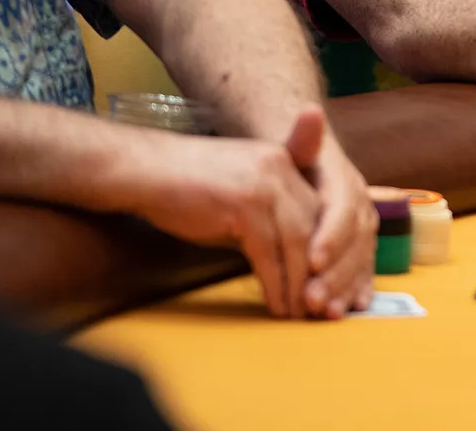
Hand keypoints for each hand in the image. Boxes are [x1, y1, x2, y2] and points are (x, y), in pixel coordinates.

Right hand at [129, 109, 322, 317]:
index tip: (331, 283)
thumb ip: (272, 220)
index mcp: (287, 161)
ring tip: (299, 314)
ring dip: (300, 284)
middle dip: (322, 272)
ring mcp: (265, 184)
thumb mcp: (241, 197)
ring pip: (297, 242)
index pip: (322, 210)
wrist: (143, 171)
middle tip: (321, 307)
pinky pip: (268, 252)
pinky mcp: (243, 204)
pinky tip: (276, 305)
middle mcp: (282, 168)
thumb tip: (296, 265)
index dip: (330, 249)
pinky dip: (275, 283)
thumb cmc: (189, 190)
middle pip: (317, 226)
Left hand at [295, 130, 377, 319]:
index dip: (332, 235)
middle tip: (313, 299)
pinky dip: (357, 290)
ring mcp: (364, 228)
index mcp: (346, 182)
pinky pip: (364, 270)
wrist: (310, 166)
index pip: (342, 209)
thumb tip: (310, 110)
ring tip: (326, 313)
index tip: (313, 259)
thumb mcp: (296, 147)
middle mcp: (361, 205)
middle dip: (336, 273)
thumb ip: (303, 136)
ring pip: (362, 260)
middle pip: (356, 242)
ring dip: (345, 288)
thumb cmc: (295, 162)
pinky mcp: (361, 246)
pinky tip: (350, 309)